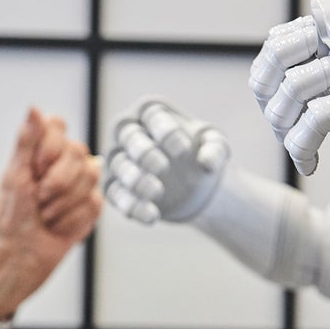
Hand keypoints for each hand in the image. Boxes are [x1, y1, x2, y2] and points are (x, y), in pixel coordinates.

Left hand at [0, 108, 100, 318]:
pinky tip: (57, 227)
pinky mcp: (90, 208)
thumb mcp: (14, 177)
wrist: (16, 259)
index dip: (49, 148)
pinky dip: (71, 219)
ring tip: (45, 215)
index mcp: (40, 151)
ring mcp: (79, 185)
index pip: (58, 126)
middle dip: (55, 182)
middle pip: (78, 151)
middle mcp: (62, 164)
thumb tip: (34, 109)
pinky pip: (95, 203)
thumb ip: (27, 141)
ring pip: (90, 177)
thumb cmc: (8, 219)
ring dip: (61, 203)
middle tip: (38, 199)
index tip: (34, 170)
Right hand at [103, 97, 230, 223]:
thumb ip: (215, 150)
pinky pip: (116, 195)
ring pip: (119, 165)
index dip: (165, 132)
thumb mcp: (214, 146)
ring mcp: (117, 158)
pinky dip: (132, 206)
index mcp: (150, 111)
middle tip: (163, 167)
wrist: (187, 181)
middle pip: (126, 134)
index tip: (184, 151)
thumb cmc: (196, 151)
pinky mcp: (114, 186)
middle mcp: (127, 130)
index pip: (151, 115)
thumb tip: (207, 164)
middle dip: (143, 151)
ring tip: (157, 192)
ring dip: (135, 179)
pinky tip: (152, 217)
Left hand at [251, 0, 329, 175]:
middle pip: (278, 56)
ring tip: (302, 148)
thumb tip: (291, 85)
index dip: (268, 77)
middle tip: (283, 128)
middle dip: (271, 99)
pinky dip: (303, 146)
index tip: (277, 109)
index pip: (282, 38)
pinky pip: (316, 117)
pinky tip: (311, 163)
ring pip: (293, 87)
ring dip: (286, 127)